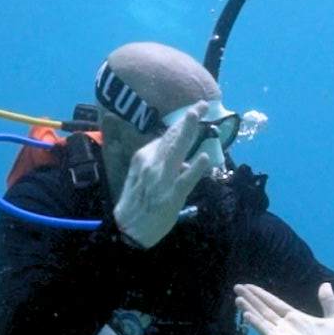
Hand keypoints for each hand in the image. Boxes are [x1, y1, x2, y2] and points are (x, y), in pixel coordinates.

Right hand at [113, 104, 213, 247]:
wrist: (128, 230)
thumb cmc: (136, 204)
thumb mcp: (143, 177)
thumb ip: (161, 166)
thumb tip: (184, 161)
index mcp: (144, 157)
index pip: (167, 137)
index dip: (182, 123)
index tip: (195, 110)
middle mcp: (152, 164)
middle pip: (172, 137)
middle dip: (188, 119)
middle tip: (202, 104)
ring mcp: (162, 179)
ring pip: (177, 150)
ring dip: (187, 132)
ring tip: (197, 115)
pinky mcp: (172, 195)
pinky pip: (185, 180)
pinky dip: (195, 169)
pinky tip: (205, 159)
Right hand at [234, 282, 333, 334]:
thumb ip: (327, 302)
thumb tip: (325, 285)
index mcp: (296, 318)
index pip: (274, 304)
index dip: (262, 295)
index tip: (249, 286)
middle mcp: (286, 326)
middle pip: (264, 310)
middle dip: (251, 299)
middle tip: (236, 287)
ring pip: (262, 320)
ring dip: (250, 309)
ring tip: (238, 299)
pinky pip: (268, 334)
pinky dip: (257, 325)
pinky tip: (247, 316)